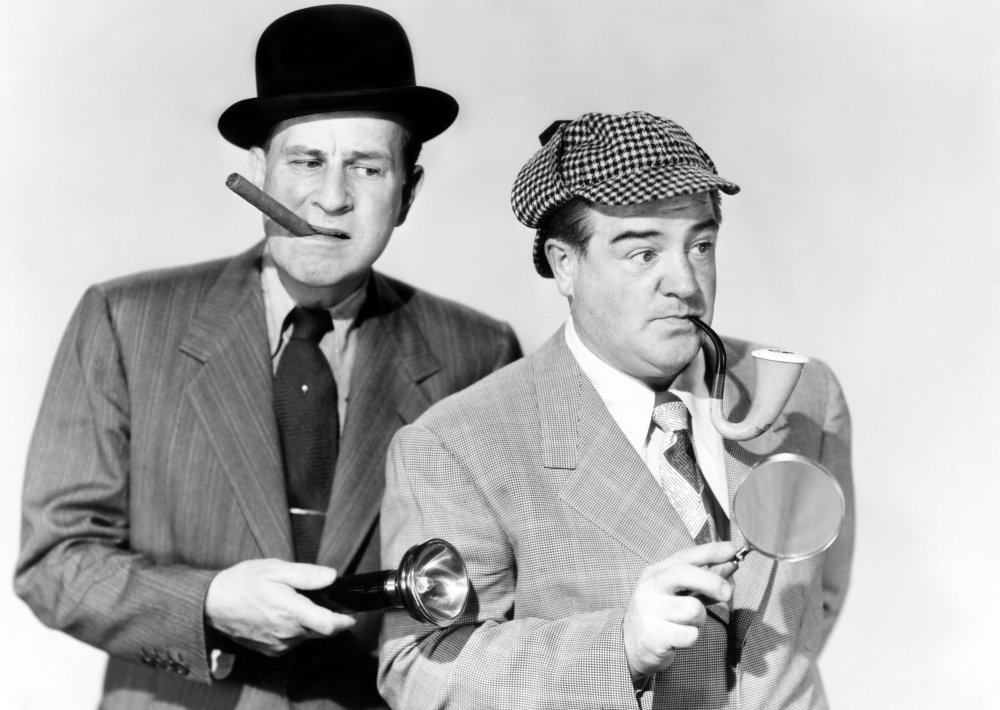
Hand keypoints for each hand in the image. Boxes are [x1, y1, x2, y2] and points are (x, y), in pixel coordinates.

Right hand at [205, 559, 355, 656]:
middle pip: (321, 631)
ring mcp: (278, 644)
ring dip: (309, 622)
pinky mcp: (271, 650)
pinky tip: (282, 614)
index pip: (329, 625)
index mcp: (290, 611)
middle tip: (320, 599)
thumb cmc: (242, 582)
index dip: (344, 620)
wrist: (212, 604)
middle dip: (328, 618)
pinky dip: (295, 630)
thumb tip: (332, 576)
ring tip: (294, 603)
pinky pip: (293, 641)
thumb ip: (306, 575)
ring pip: (307, 635)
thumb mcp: (275, 569)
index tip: (350, 613)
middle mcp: (286, 632)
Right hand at [623, 541, 738, 679]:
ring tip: (688, 623)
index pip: (685, 556)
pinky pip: (690, 634)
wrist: (630, 646)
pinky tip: (681, 637)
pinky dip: (692, 637)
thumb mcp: (677, 593)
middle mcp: (650, 587)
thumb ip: (703, 579)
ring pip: (693, 609)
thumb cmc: (660, 615)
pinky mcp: (654, 636)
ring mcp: (650, 611)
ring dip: (700, 619)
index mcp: (656, 572)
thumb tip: (730, 565)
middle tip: (727, 593)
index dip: (710, 551)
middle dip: (712, 581)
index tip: (732, 549)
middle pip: (684, 574)